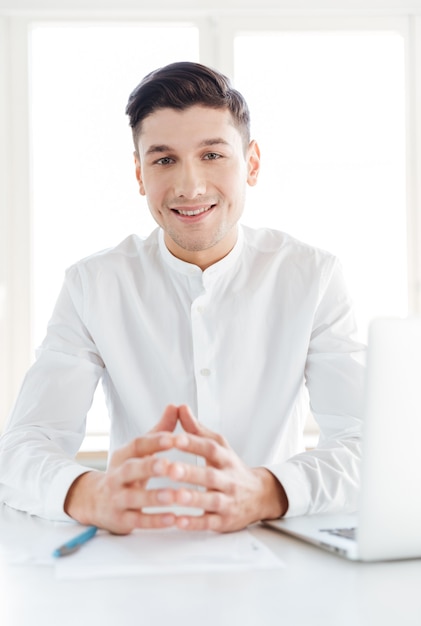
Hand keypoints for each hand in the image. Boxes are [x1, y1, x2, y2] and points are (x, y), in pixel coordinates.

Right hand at [64, 405, 180, 533]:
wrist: (93, 501)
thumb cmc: (126, 472)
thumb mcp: (138, 452)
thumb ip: (159, 431)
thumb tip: (176, 406)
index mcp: (123, 456)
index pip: (137, 445)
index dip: (155, 441)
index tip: (175, 438)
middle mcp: (116, 476)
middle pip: (131, 470)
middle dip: (149, 467)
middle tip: (169, 465)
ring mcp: (116, 499)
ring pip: (134, 498)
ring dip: (155, 497)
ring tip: (176, 495)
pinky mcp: (120, 520)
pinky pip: (138, 521)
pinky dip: (155, 521)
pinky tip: (173, 518)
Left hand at [154, 405, 288, 531]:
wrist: (260, 496)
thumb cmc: (231, 468)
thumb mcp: (219, 446)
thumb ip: (197, 429)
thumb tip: (180, 407)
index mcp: (225, 458)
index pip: (210, 448)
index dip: (193, 443)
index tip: (174, 439)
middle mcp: (229, 479)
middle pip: (210, 475)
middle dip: (190, 473)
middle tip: (169, 468)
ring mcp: (228, 501)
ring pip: (211, 500)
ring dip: (193, 498)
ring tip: (174, 496)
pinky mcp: (224, 522)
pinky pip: (210, 523)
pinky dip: (195, 523)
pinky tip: (178, 521)